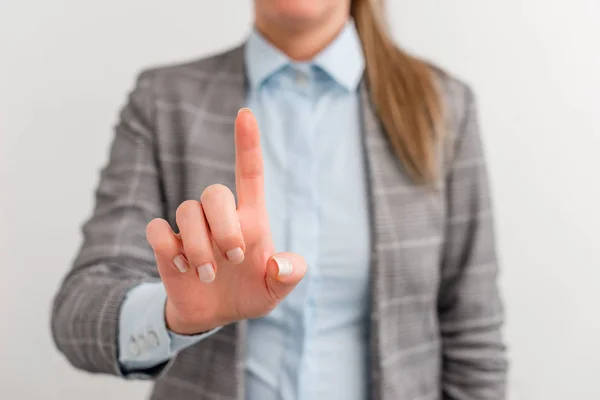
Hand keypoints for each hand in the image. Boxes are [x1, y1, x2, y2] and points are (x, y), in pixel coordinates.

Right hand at [145, 108, 305, 334]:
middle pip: (214, 192)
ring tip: (209, 275)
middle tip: (234, 258)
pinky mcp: (167, 245)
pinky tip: (182, 267)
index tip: (246, 113)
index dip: (247, 143)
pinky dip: (168, 247)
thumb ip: (288, 275)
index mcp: (251, 220)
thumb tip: (278, 264)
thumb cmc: (250, 293)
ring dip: (199, 246)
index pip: (249, 173)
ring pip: (186, 210)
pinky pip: (157, 228)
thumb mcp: (276, 291)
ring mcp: (192, 230)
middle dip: (224, 225)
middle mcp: (220, 218)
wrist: (215, 315)